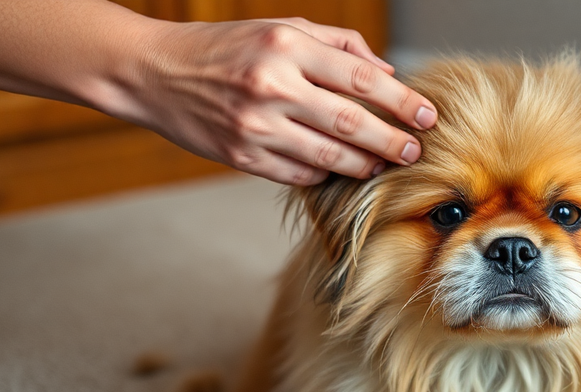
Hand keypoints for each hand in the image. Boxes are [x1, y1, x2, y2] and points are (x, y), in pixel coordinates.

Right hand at [109, 18, 436, 184]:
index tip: (427, 115)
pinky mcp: (241, 156)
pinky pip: (300, 173)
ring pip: (330, 155)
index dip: (401, 101)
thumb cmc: (226, 48)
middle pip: (352, 123)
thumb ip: (337, 45)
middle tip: (415, 150)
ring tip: (384, 163)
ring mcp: (255, 126)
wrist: (153, 72)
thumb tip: (387, 73)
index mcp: (285, 47)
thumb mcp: (279, 29)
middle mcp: (272, 86)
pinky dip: (325, 172)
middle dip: (393, 141)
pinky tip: (338, 168)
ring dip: (365, 164)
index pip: (361, 78)